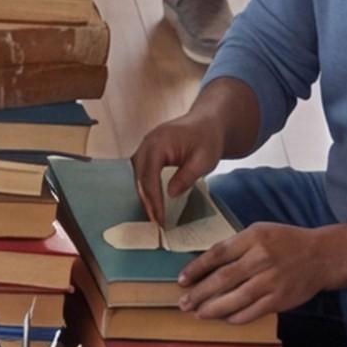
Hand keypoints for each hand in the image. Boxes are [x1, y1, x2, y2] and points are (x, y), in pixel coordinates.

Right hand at [133, 102, 229, 221]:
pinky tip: (154, 202)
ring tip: (155, 216)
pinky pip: (142, 172)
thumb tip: (170, 194)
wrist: (208, 123)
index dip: (153, 199)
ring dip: (145, 196)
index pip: (149, 176)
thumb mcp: (204, 160)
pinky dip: (147, 188)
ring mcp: (145, 147)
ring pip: (138, 176)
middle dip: (147, 201)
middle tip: (156, 223)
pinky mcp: (148, 153)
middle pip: (139, 177)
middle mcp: (146, 143)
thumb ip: (187, 176)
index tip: (159, 218)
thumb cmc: (208, 139)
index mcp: (158, 143)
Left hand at [177, 214, 325, 333]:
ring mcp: (271, 281)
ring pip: (235, 299)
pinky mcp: (280, 299)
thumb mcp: (260, 232)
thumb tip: (205, 266)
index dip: (196, 268)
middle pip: (223, 279)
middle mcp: (261, 259)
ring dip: (213, 309)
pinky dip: (235, 317)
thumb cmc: (286, 242)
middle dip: (199, 293)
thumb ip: (235, 246)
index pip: (217, 254)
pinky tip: (224, 318)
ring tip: (198, 313)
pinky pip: (252, 312)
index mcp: (253, 238)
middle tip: (183, 302)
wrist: (321, 256)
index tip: (181, 279)